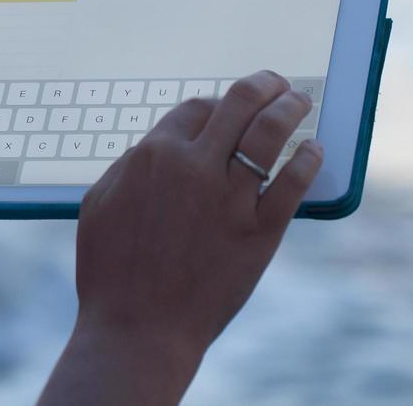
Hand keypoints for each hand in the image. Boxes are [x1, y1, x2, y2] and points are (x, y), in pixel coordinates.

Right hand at [40, 70, 322, 405]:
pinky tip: (313, 149)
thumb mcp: (100, 204)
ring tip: (300, 101)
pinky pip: (293, 181)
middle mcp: (195, 166)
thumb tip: (154, 148)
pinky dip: (307, 158)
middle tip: (275, 83)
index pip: (196, 108)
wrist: (138, 329)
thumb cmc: (110, 271)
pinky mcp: (260, 231)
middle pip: (238, 104)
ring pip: (270, 133)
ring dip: (290, 108)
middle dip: (262, 86)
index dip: (215, 104)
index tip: (227, 108)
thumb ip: (129, 167)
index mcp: (153, 155)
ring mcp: (230, 198)